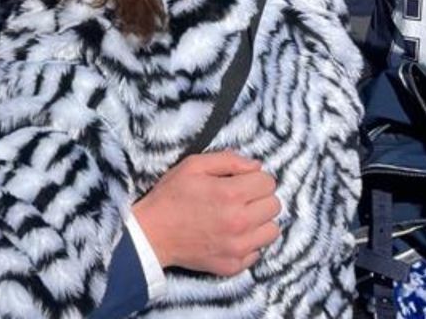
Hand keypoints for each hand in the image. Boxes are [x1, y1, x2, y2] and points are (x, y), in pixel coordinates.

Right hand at [132, 150, 279, 275]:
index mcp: (231, 194)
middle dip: (259, 198)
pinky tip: (230, 236)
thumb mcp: (193, 165)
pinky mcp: (233, 265)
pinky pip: (258, 252)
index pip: (268, 182)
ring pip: (272, 231)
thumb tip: (256, 166)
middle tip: (239, 199)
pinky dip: (248, 243)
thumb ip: (228, 160)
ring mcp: (238, 247)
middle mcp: (239, 222)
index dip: (255, 178)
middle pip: (274, 205)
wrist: (150, 234)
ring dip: (259, 222)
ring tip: (239, 218)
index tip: (241, 182)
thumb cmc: (170, 197)